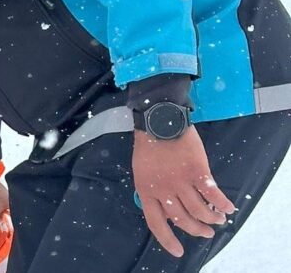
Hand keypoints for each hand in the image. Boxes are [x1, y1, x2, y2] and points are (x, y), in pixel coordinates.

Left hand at [133, 127, 234, 256]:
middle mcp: (163, 190)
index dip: (167, 239)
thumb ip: (154, 190)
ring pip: (200, 210)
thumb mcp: (143, 171)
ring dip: (211, 219)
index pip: (156, 222)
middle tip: (207, 232)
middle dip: (196, 230)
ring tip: (218, 220)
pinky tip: (229, 208)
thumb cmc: (150, 145)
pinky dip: (223, 204)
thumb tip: (169, 210)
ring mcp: (181, 181)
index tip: (178, 251)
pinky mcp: (197, 172)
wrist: (160, 121)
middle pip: (182, 220)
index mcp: (146, 190)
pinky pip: (213, 194)